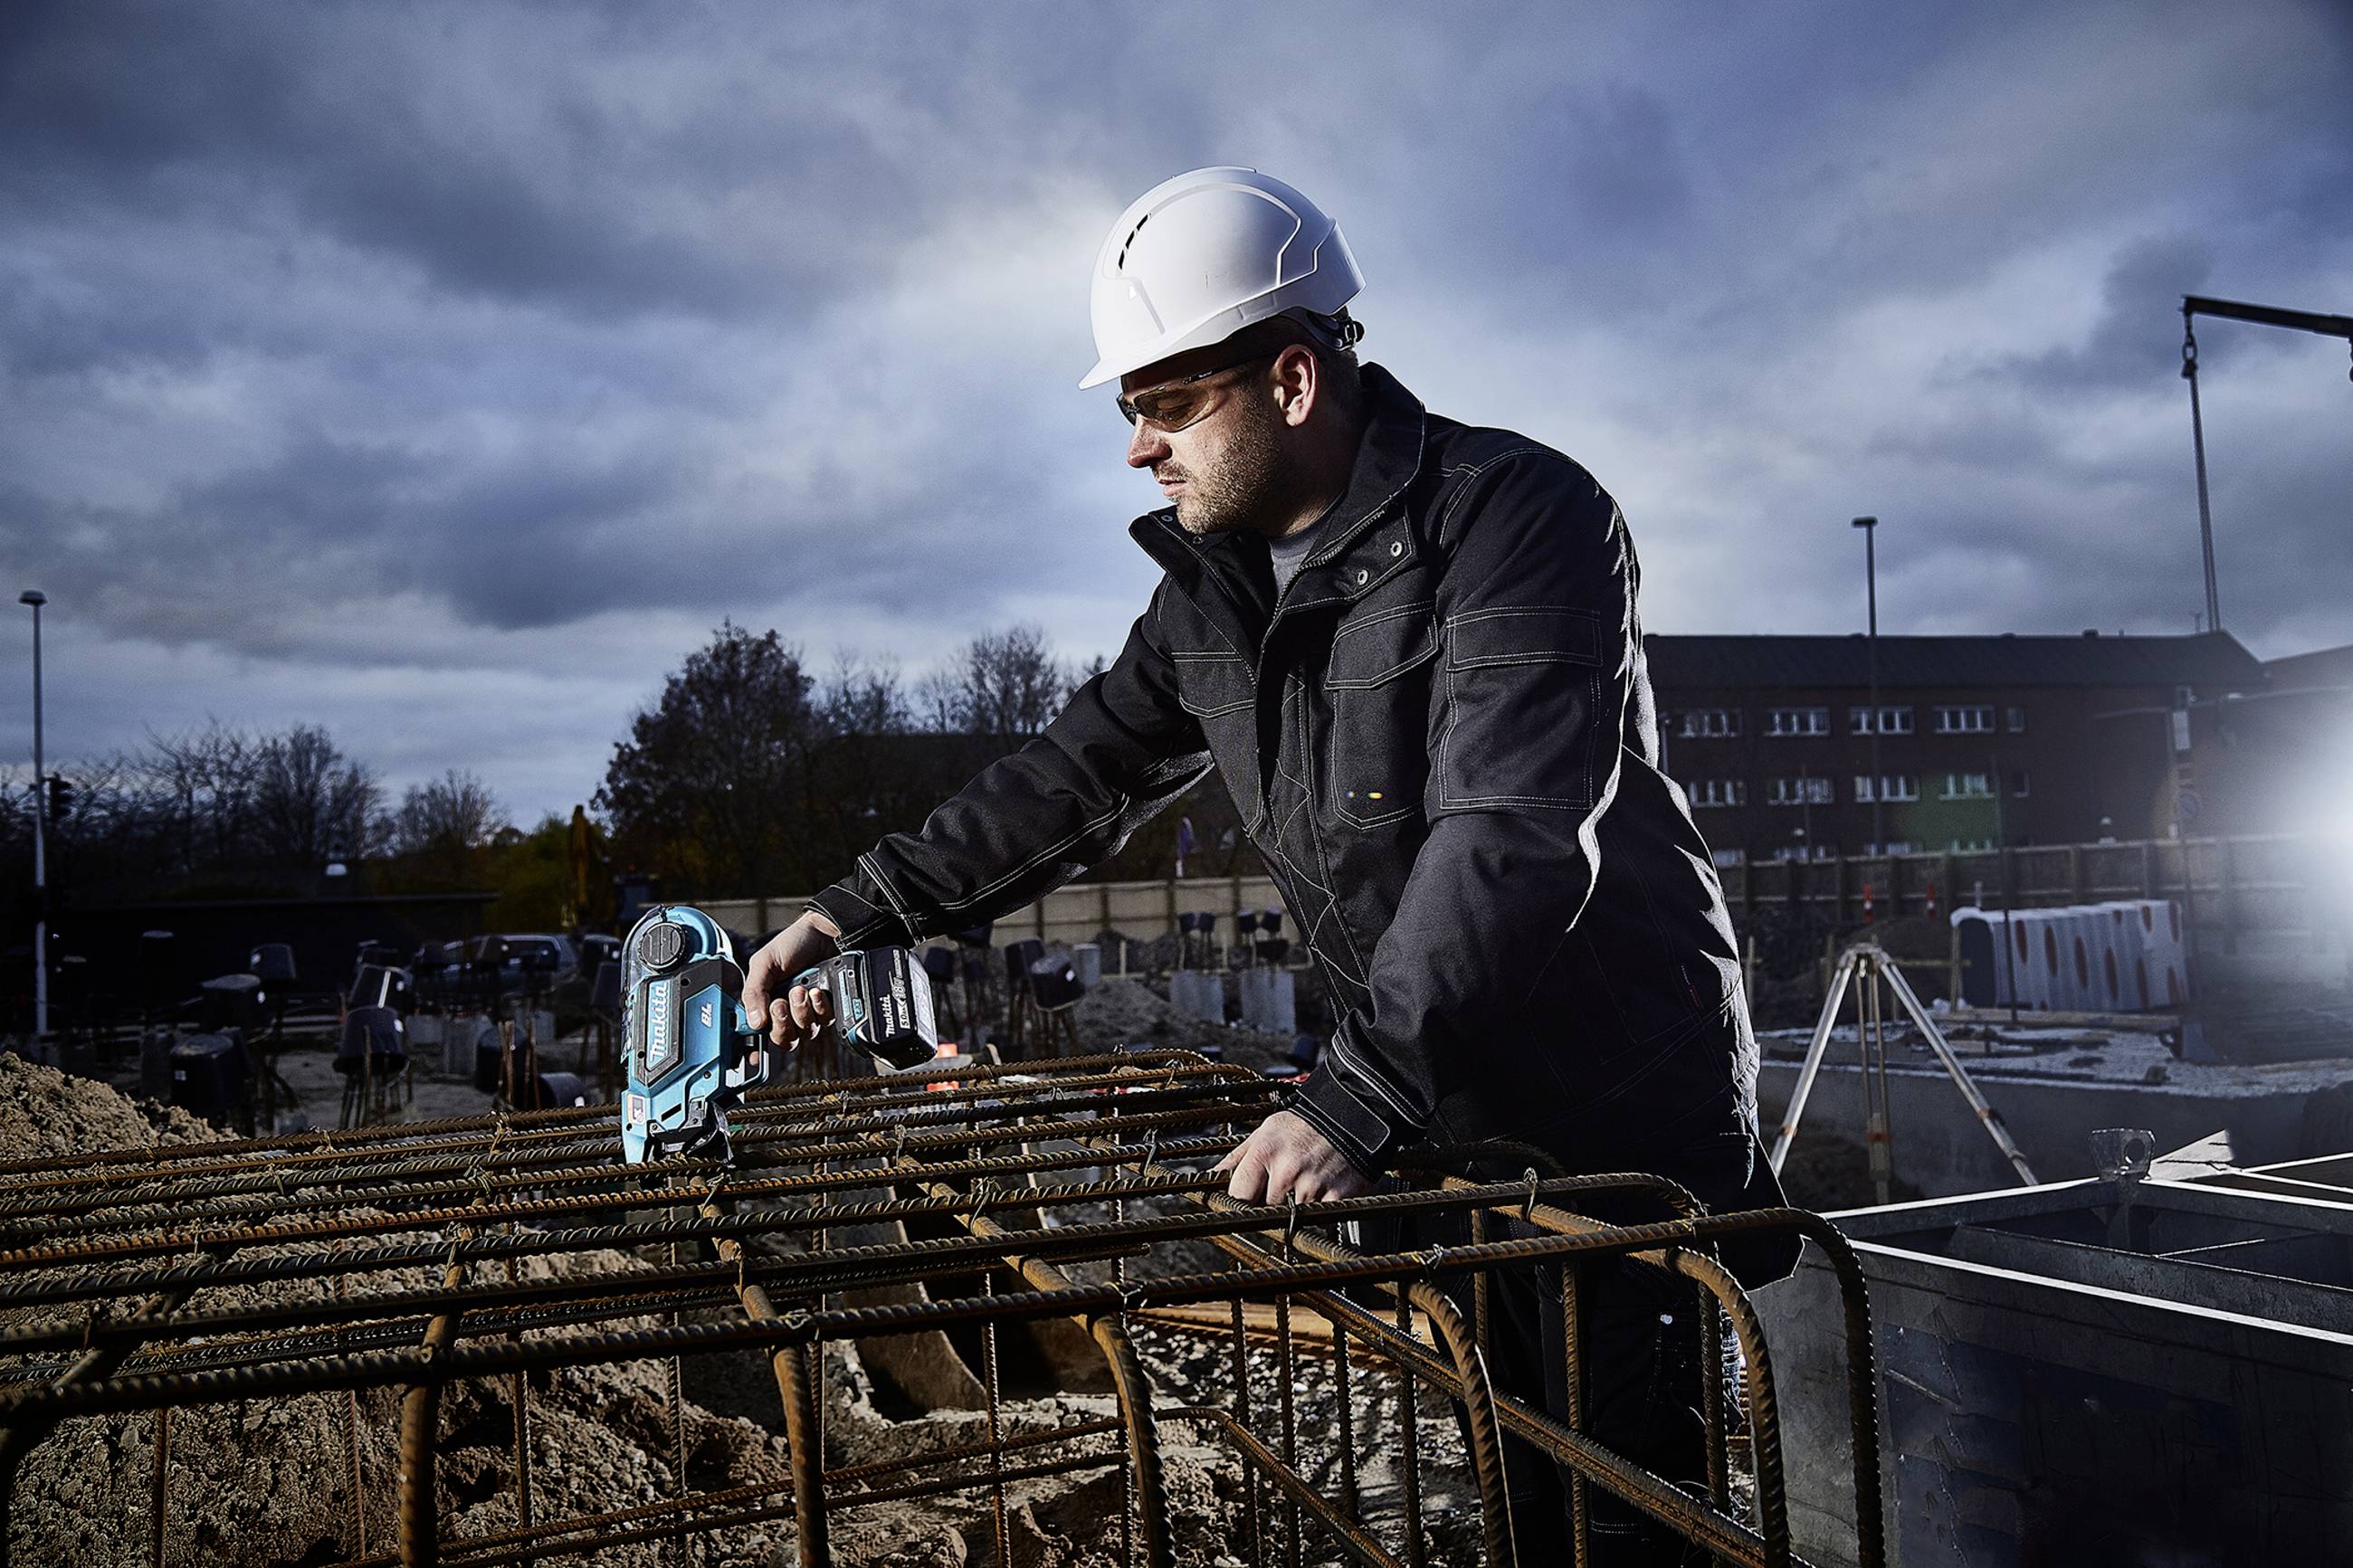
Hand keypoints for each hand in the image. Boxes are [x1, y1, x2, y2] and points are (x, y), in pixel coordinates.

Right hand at [741, 910, 842, 1048]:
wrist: (824, 932)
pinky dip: (820, 1007)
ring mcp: (809, 1011)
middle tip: (781, 1003)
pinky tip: (817, 991)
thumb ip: (754, 992)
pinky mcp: (827, 1007)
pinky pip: (825, 1021)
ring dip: (801, 1012)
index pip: (760, 1034)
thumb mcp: (764, 963)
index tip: (755, 1051)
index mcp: (766, 1002)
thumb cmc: (793, 943)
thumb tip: (754, 1023)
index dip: (756, 1047)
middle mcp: (787, 1011)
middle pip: (784, 1039)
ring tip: (801, 989)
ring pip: (806, 1032)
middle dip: (782, 1024)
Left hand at [1214, 1110, 1371, 1205]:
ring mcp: (1313, 1186)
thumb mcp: (1266, 1131)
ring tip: (1304, 1186)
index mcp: (1265, 1152)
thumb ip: (1238, 1158)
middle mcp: (1287, 1170)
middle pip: (1266, 1210)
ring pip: (1292, 1218)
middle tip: (1283, 1189)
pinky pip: (1320, 1220)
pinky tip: (1321, 1194)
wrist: (1354, 1112)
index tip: (1244, 1204)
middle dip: (1271, 1204)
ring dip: (1296, 1209)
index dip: (1240, 1203)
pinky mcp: (1337, 1197)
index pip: (1238, 1196)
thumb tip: (1213, 1177)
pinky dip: (1319, 1214)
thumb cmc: (1307, 1123)